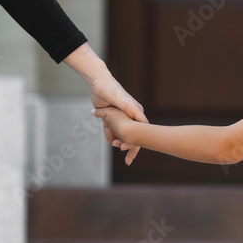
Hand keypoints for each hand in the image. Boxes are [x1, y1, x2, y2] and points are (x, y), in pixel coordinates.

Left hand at [63, 44, 148, 165]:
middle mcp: (131, 115)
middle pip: (135, 134)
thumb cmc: (110, 89)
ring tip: (119, 151)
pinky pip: (113, 130)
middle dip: (131, 148)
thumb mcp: (119, 98)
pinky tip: (111, 141)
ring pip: (123, 134)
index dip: (141, 139)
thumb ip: (128, 106)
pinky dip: (111, 136)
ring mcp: (122, 117)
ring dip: (120, 142)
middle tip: (128, 161)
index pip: (143, 127)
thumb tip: (138, 114)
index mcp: (136, 111)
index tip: (136, 149)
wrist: (99, 82)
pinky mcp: (113, 117)